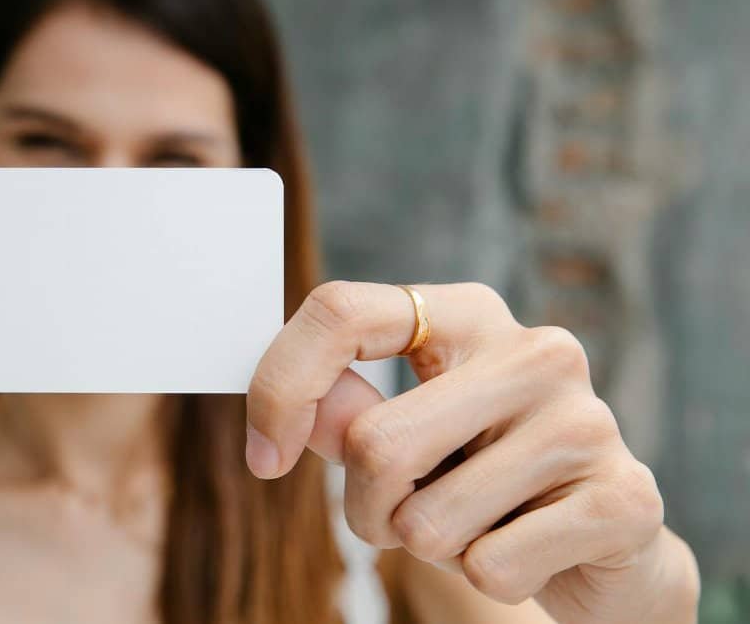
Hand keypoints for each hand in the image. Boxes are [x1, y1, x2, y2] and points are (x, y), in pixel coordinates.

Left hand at [245, 281, 698, 622]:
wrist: (606, 538)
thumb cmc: (485, 476)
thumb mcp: (408, 436)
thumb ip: (345, 414)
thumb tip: (287, 412)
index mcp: (468, 315)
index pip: (342, 312)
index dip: (280, 388)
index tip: (264, 458)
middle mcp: (535, 349)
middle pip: (373, 442)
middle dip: (366, 510)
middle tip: (405, 517)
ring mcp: (586, 419)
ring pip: (426, 520)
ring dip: (430, 549)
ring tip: (480, 525)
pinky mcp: (623, 497)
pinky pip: (490, 567)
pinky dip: (488, 578)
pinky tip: (529, 549)